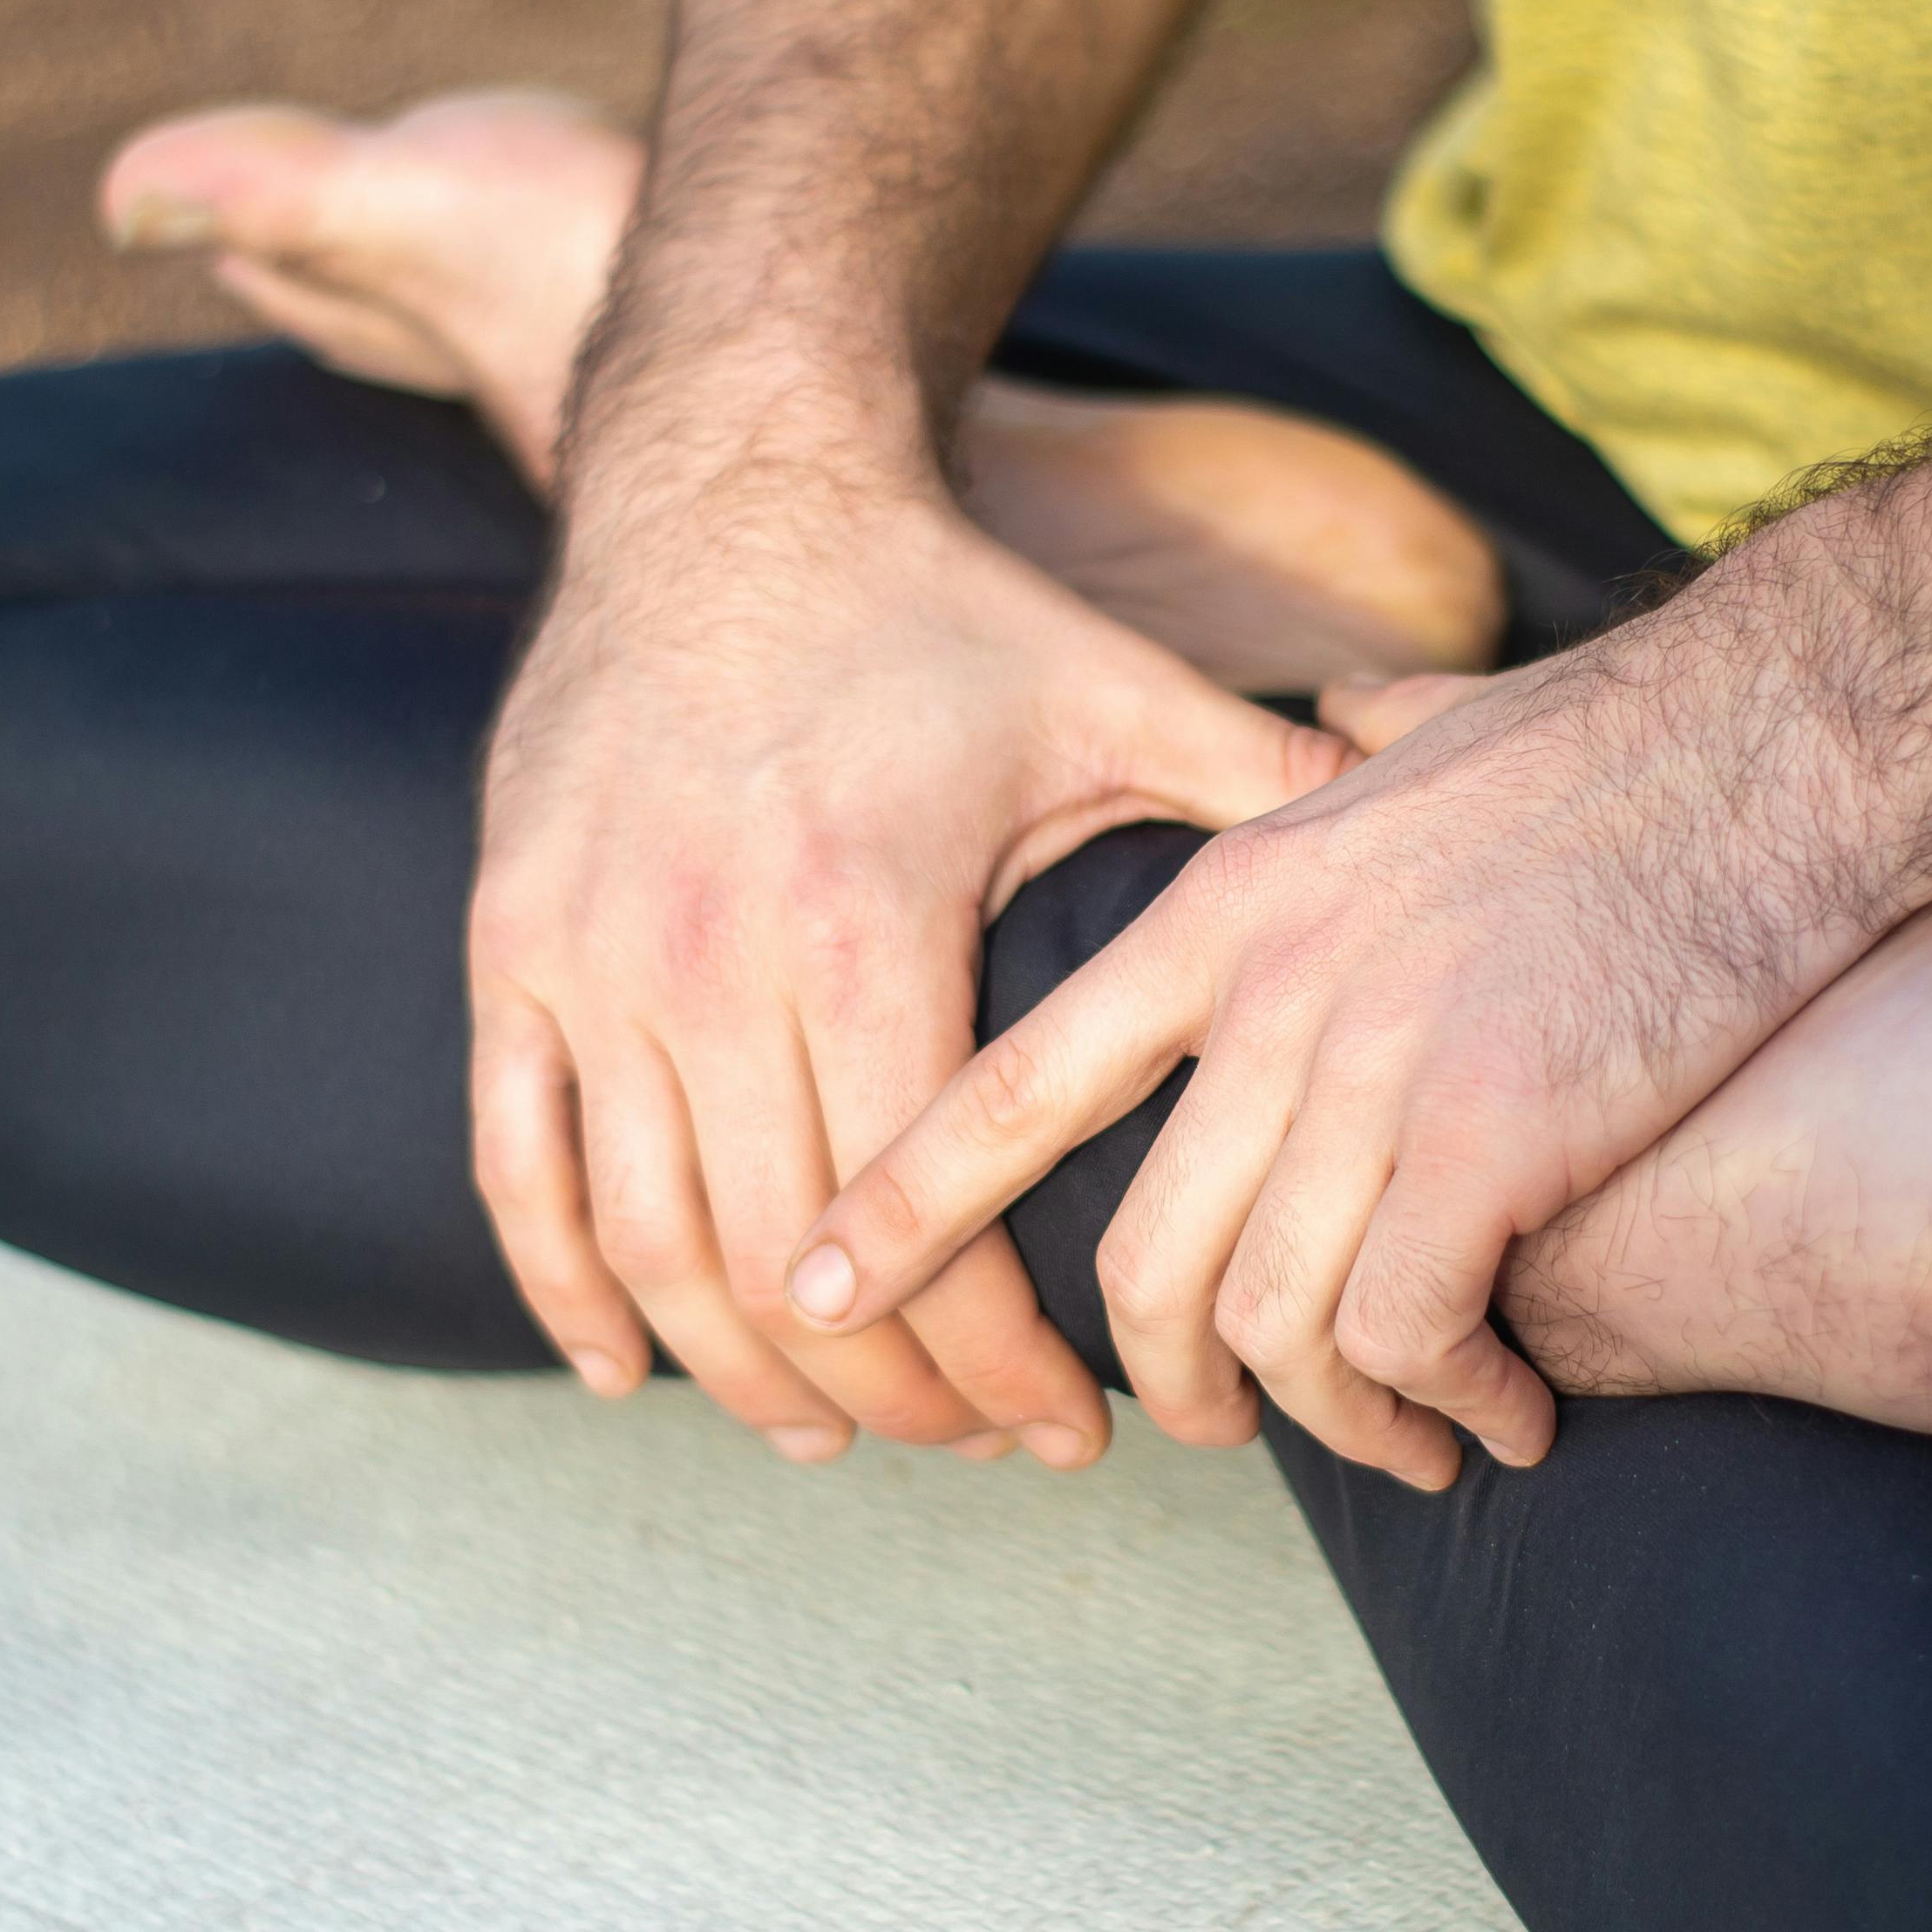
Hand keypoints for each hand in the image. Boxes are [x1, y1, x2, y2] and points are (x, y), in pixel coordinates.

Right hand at [472, 455, 1345, 1465]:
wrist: (724, 482)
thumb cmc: (936, 606)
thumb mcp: (1111, 691)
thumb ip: (1258, 786)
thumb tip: (1420, 835)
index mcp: (865, 922)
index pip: (933, 1211)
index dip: (1000, 1357)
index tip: (1066, 1430)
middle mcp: (708, 958)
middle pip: (789, 1265)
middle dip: (893, 1395)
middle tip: (972, 1449)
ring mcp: (589, 959)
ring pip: (652, 1243)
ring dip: (740, 1374)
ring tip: (831, 1432)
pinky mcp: (510, 947)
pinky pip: (518, 1163)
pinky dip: (565, 1290)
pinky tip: (626, 1371)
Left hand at [785, 586, 1931, 1488]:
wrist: (1784, 734)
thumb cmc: (1627, 739)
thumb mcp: (1427, 730)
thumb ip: (1347, 750)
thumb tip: (1340, 710)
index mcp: (1226, 908)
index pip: (1007, 1083)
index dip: (899, 1209)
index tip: (821, 1297)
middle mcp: (1273, 996)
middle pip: (1142, 1261)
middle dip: (1177, 1386)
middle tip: (1234, 1426)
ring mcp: (1377, 1068)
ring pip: (1269, 1324)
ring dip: (1336, 1423)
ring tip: (1417, 1441)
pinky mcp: (1494, 1137)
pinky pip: (1404, 1338)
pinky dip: (1445, 1406)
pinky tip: (1508, 1416)